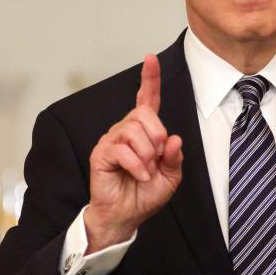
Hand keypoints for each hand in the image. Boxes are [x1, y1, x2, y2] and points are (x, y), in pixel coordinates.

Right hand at [84, 54, 183, 251]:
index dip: (149, 79)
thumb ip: (174, 157)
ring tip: (146, 171)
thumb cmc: (144, 194)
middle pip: (144, 114)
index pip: (147, 99)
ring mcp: (111, 140)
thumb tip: (174, 138)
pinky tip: (139, 175)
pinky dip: (137, 165)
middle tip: (157, 157)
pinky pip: (122, 149)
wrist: (126, 216)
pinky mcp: (101, 153)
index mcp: (144, 132)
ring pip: (133, 131)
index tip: (151, 59)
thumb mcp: (170, 176)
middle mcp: (126, 131)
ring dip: (146, 155)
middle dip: (157, 136)